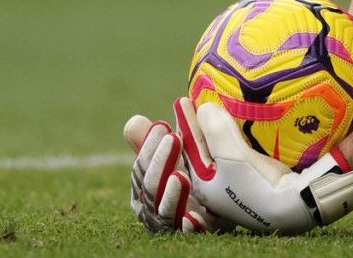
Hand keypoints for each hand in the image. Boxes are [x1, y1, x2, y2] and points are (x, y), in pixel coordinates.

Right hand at [124, 112, 232, 232]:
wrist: (218, 204)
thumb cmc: (189, 174)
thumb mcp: (175, 154)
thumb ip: (157, 140)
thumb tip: (134, 121)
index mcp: (143, 186)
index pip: (140, 167)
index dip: (148, 147)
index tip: (162, 126)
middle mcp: (151, 207)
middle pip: (149, 187)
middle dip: (160, 163)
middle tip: (174, 139)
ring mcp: (170, 222)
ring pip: (165, 211)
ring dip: (170, 194)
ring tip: (180, 176)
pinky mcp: (193, 232)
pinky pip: (188, 232)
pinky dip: (189, 225)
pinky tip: (192, 216)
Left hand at [173, 96, 352, 234]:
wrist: (294, 205)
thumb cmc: (257, 184)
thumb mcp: (233, 156)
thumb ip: (216, 131)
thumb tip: (203, 108)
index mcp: (202, 184)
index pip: (190, 146)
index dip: (187, 122)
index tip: (182, 100)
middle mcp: (214, 187)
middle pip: (203, 150)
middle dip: (199, 128)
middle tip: (195, 103)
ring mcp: (233, 185)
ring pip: (219, 153)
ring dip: (215, 133)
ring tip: (214, 111)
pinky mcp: (252, 181)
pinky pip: (234, 155)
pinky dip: (231, 140)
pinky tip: (236, 129)